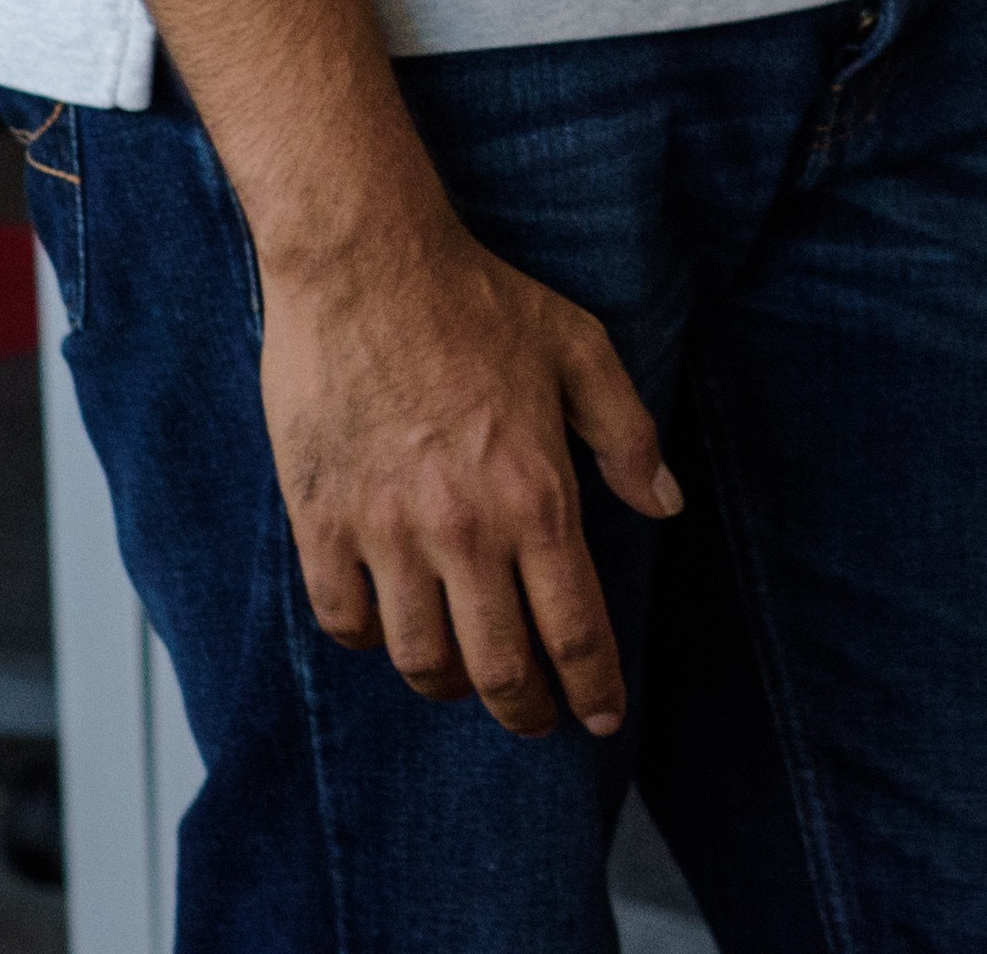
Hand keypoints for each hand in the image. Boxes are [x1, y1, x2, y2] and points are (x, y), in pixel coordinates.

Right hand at [261, 218, 683, 736]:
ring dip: (449, 685)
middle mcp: (464, 528)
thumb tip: (666, 506)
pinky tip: (393, 629)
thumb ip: (627, 436)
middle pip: (499, 666)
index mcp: (536, 494)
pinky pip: (344, 619)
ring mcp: (386, 531)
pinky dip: (372, 641)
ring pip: (419, 659)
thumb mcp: (581, 350)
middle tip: (536, 719)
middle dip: (526, 710)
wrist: (364, 266)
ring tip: (466, 679)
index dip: (593, 687)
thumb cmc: (479, 301)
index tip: (602, 720)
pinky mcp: (320, 521)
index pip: (574, 627)